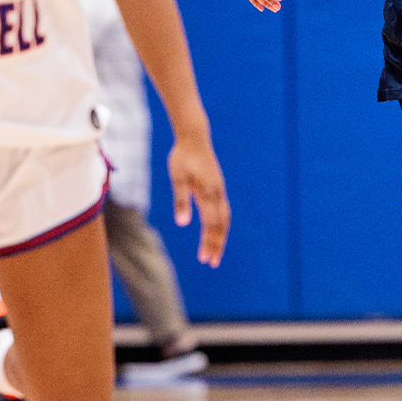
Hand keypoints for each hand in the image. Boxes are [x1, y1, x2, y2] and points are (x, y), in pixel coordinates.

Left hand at [167, 138, 231, 265]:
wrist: (194, 137)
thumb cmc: (183, 157)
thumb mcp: (177, 178)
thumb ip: (181, 201)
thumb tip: (183, 224)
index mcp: (208, 193)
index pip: (211, 224)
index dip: (209, 242)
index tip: (205, 259)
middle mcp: (217, 194)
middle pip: (221, 225)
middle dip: (217, 244)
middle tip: (211, 263)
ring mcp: (219, 190)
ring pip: (224, 218)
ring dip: (220, 236)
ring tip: (214, 252)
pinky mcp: (217, 188)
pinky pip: (223, 211)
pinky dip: (220, 225)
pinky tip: (214, 231)